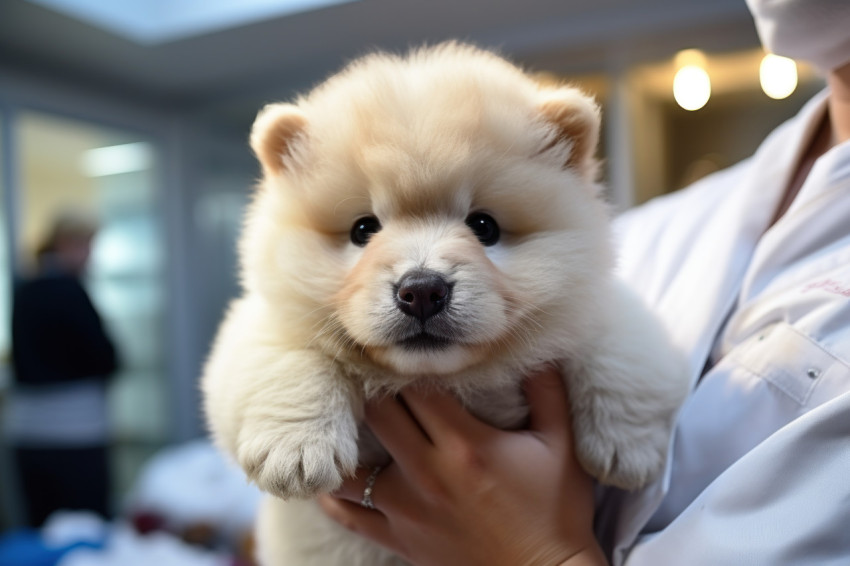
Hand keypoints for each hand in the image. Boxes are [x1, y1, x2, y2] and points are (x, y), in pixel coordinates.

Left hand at [318, 368, 606, 565]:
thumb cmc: (556, 511)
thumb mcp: (562, 445)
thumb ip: (547, 391)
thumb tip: (539, 348)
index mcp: (466, 444)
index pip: (418, 388)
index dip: (411, 366)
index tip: (411, 355)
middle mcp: (429, 473)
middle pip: (379, 414)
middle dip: (378, 392)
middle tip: (379, 379)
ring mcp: (407, 509)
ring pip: (353, 464)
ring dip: (350, 441)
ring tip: (351, 423)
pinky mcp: (399, 537)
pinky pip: (349, 513)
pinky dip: (334, 494)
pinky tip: (332, 474)